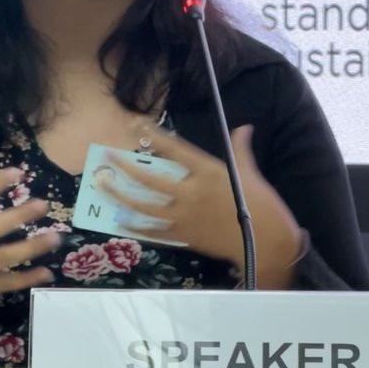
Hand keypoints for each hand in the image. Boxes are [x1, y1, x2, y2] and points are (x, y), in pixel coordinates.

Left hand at [100, 125, 301, 286]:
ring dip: (121, 196)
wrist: (265, 243)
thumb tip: (244, 127)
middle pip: (151, 179)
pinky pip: (154, 231)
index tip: (136, 124)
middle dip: (126, 167)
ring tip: (103, 185)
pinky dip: (136, 226)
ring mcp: (185, 216)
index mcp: (207, 172)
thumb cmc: (261, 204)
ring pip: (145, 206)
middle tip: (107, 155)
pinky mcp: (184, 236)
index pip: (175, 150)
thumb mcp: (249, 172)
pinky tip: (120, 219)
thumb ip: (240, 148)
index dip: (154, 136)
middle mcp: (191, 192)